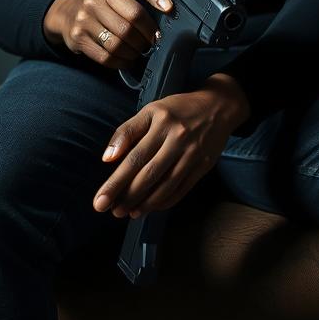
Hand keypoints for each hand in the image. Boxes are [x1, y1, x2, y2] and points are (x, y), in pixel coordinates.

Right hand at [46, 0, 172, 69]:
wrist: (67, 11)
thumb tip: (168, 7)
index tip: (168, 8)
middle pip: (132, 20)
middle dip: (148, 35)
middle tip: (153, 40)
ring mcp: (85, 16)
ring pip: (120, 41)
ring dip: (135, 51)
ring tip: (140, 50)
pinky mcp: (78, 37)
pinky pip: (106, 56)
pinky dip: (122, 62)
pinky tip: (127, 59)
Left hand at [92, 85, 236, 218]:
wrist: (218, 107)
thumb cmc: (178, 109)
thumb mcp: (151, 110)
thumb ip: (127, 132)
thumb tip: (107, 158)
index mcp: (160, 122)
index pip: (133, 157)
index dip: (116, 181)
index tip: (100, 199)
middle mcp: (177, 138)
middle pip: (148, 174)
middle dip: (127, 196)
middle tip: (111, 211)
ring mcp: (192, 153)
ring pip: (165, 185)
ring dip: (145, 203)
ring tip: (128, 212)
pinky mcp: (204, 165)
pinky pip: (182, 189)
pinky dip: (165, 201)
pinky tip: (151, 207)